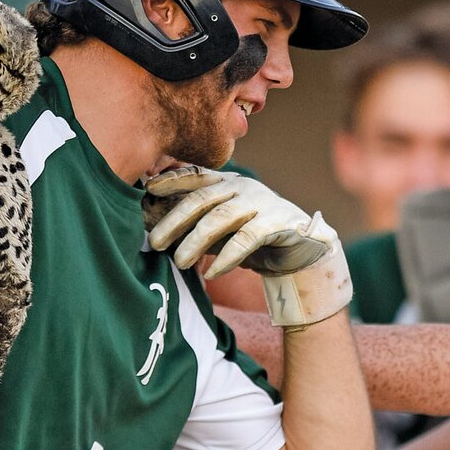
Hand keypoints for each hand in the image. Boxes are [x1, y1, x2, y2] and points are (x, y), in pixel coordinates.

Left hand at [147, 168, 331, 277]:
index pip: (196, 176)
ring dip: (196, 241)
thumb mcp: (221, 230)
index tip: (148, 188)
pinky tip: (212, 273)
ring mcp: (262, 202)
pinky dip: (227, 256)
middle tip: (155, 243)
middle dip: (175, 220)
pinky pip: (247, 239)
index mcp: (227, 183)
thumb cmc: (252, 239)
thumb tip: (154, 231)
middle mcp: (243, 187)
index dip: (172, 180)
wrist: (301, 252)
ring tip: (179, 262)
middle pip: (202, 199)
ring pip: (221, 218)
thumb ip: (194, 225)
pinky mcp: (278, 223)